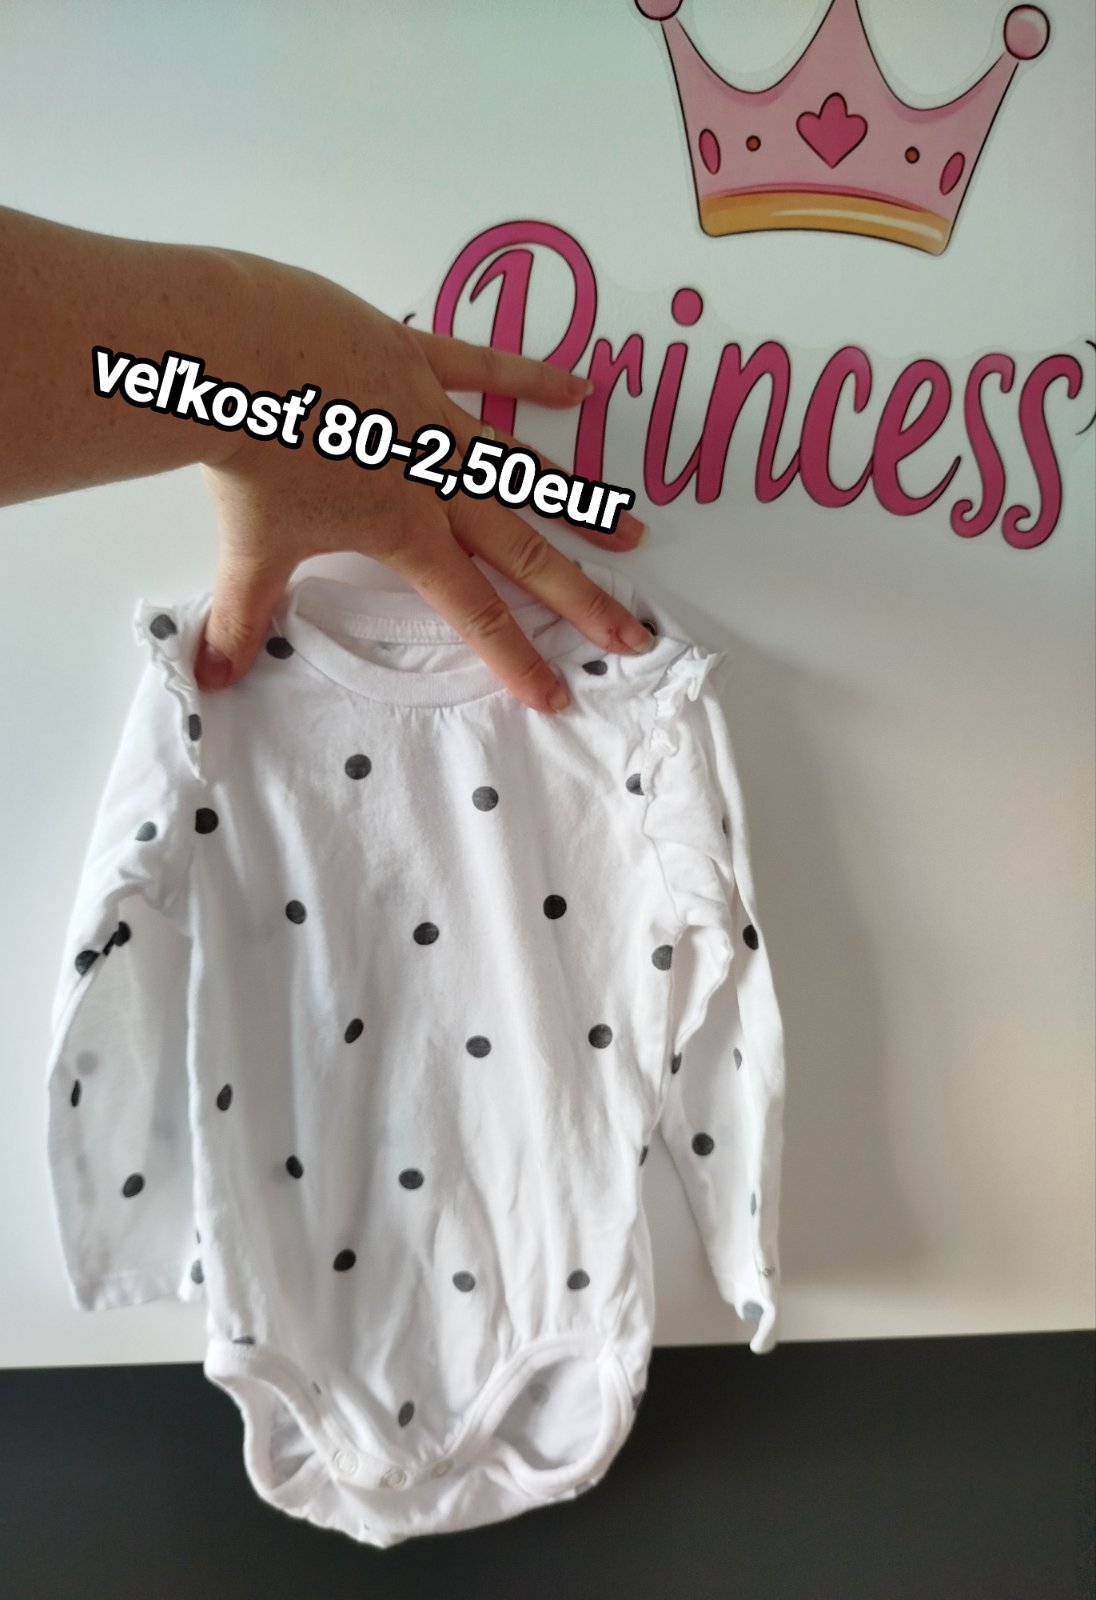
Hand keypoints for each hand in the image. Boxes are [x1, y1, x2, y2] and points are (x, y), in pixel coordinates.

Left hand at [196, 253, 650, 711]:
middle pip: (523, 550)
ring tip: (630, 532)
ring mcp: (432, 417)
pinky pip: (486, 368)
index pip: (473, 611)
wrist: (227, 357)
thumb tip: (211, 676)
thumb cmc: (244, 455)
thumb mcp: (248, 546)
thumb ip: (240, 615)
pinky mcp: (414, 357)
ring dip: (577, 504)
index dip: (517, 659)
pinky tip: (582, 388)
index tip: (558, 694)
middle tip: (632, 631)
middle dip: (581, 598)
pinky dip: (534, 378)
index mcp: (404, 532)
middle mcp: (435, 481)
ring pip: (522, 469)